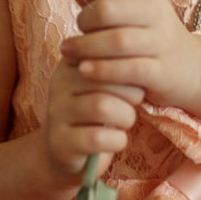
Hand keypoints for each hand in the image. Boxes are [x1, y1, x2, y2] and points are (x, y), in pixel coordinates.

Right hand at [43, 51, 145, 189]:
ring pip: (102, 106)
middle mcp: (59, 81)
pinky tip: (117, 140)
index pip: (106, 50)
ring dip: (126, 116)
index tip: (139, 78)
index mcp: (73, 59)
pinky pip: (97, 138)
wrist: (69, 150)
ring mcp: (57, 111)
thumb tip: (144, 50)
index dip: (130, 65)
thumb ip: (119, 63)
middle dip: (132, 92)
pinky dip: (117, 140)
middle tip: (136, 101)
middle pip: (106, 76)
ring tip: (126, 120)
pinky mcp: (60, 141)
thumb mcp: (106, 81)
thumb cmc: (98, 108)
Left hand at [62, 0, 200, 109]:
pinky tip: (84, 70)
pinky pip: (129, 69)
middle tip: (77, 29)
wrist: (189, 67)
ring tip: (68, 51)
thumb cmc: (146, 33)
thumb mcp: (128, 9)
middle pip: (110, 10)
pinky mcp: (161, 73)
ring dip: (85, 47)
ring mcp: (162, 43)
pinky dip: (102, 70)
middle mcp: (158, 12)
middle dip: (85, 20)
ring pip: (117, 41)